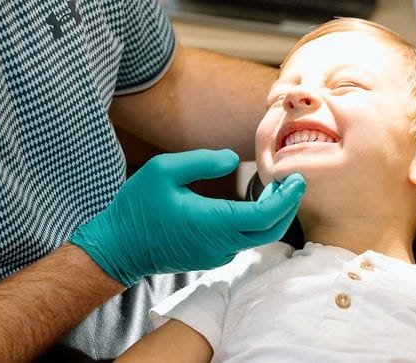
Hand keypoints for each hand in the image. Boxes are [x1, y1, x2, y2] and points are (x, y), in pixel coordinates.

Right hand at [68, 149, 305, 286]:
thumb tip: (232, 159)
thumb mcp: (163, 170)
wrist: (118, 246)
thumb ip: (201, 161)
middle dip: (287, 207)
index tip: (296, 179)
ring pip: (257, 237)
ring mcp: (215, 254)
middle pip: (270, 231)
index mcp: (214, 223)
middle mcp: (220, 244)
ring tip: (274, 189)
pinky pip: (241, 240)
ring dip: (271, 214)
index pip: (266, 216)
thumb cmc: (137, 207)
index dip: (287, 198)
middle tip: (293, 183)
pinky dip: (255, 222)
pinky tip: (251, 204)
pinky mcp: (209, 257)